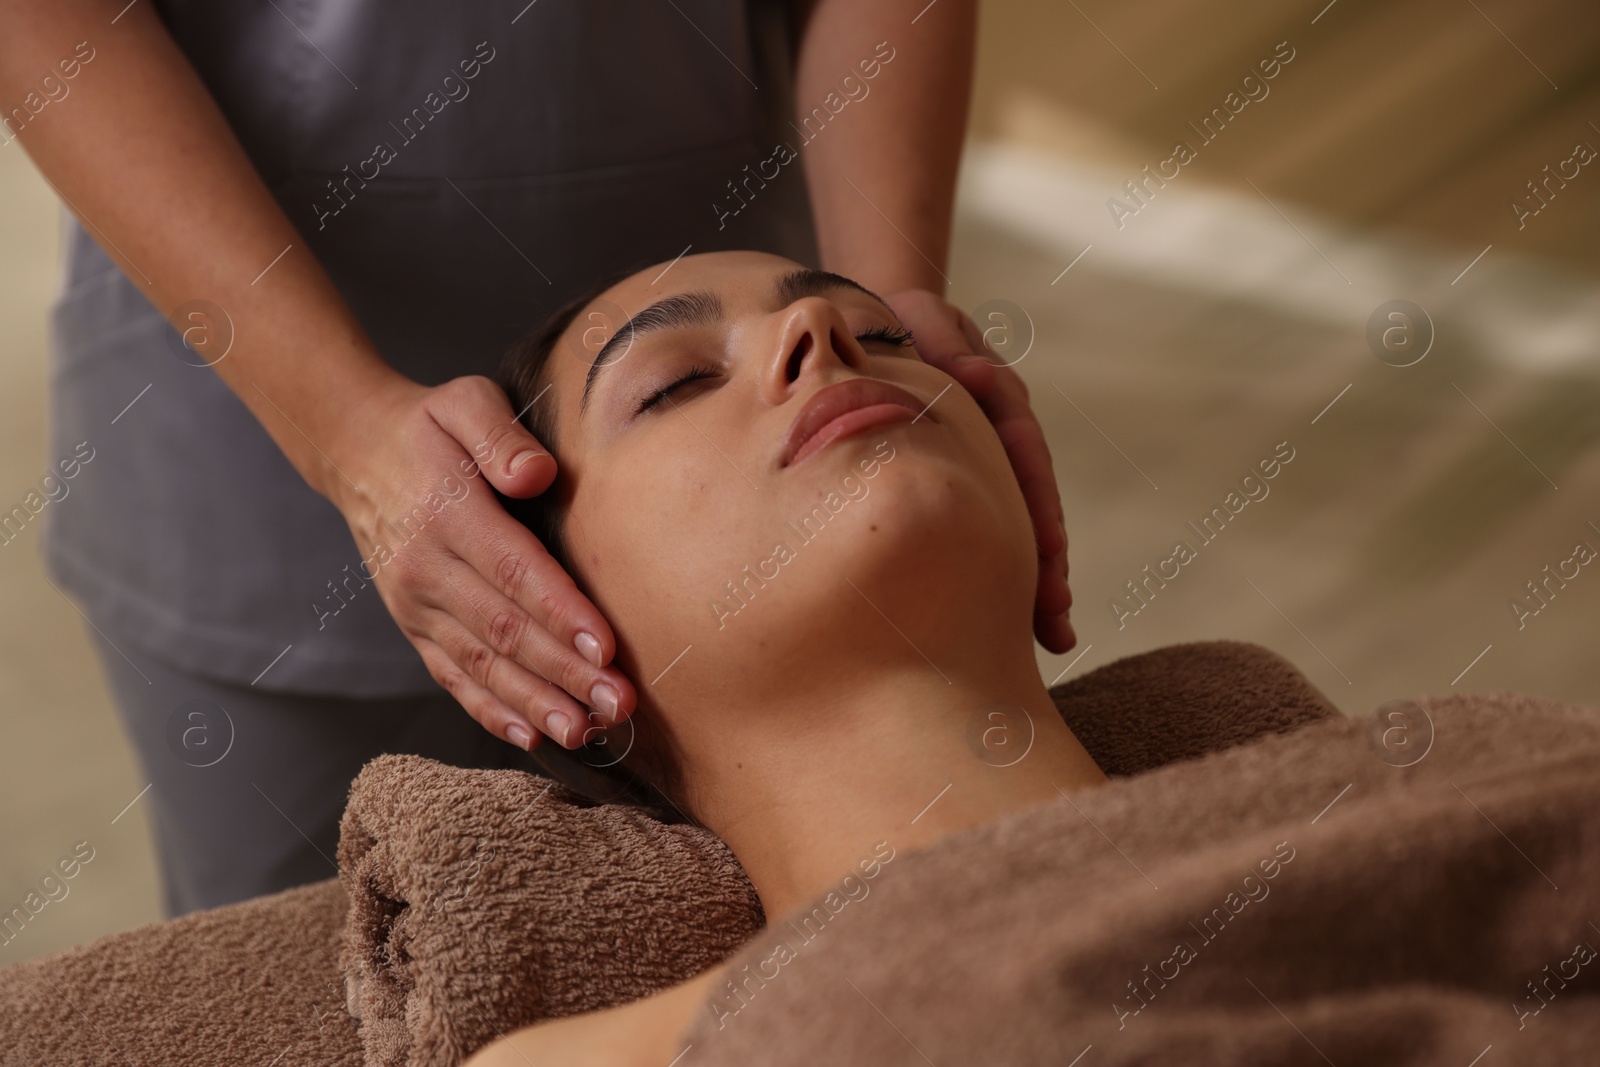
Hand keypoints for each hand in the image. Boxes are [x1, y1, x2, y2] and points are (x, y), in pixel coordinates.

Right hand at [325, 374, 635, 749]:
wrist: (355, 451)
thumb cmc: (430, 425)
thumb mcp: (463, 402)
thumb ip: (500, 435)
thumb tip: (537, 474)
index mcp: (447, 514)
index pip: (512, 572)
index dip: (560, 613)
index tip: (606, 647)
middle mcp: (427, 569)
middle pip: (504, 631)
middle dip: (565, 673)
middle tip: (620, 703)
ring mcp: (416, 605)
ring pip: (481, 664)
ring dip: (536, 703)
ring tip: (586, 731)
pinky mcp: (414, 627)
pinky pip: (453, 676)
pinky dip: (491, 711)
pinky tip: (532, 735)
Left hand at [884, 289, 1075, 653]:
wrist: (887, 328)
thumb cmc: (901, 326)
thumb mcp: (923, 321)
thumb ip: (948, 344)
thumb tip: (974, 377)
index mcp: (995, 396)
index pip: (1022, 450)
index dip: (1033, 497)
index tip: (1046, 546)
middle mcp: (1005, 435)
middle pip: (1033, 500)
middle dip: (1046, 559)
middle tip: (1053, 612)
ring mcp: (995, 463)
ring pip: (1021, 524)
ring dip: (1040, 579)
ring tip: (1052, 634)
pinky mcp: (979, 485)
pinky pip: (999, 533)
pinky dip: (1013, 576)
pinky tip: (1028, 625)